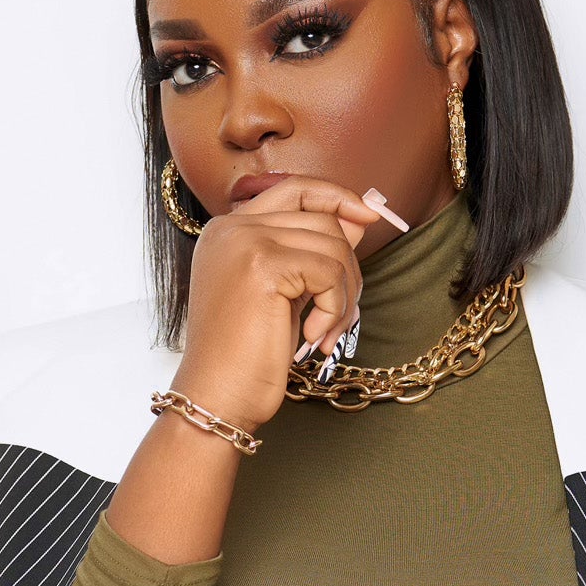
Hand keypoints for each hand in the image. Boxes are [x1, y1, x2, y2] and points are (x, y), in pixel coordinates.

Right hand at [171, 180, 383, 435]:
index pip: (294, 189)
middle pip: (321, 219)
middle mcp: (231, 228)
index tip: (369, 217)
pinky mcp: (262, 264)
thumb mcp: (284, 293)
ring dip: (344, 294)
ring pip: (332, 245)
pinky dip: (335, 308)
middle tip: (341, 315)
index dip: (336, 197)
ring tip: (327, 333)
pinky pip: (329, 272)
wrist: (216, 396)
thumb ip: (310, 252)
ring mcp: (244, 242)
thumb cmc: (245, 356)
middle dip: (346, 268)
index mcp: (228, 230)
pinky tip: (314, 338)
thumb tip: (360, 218)